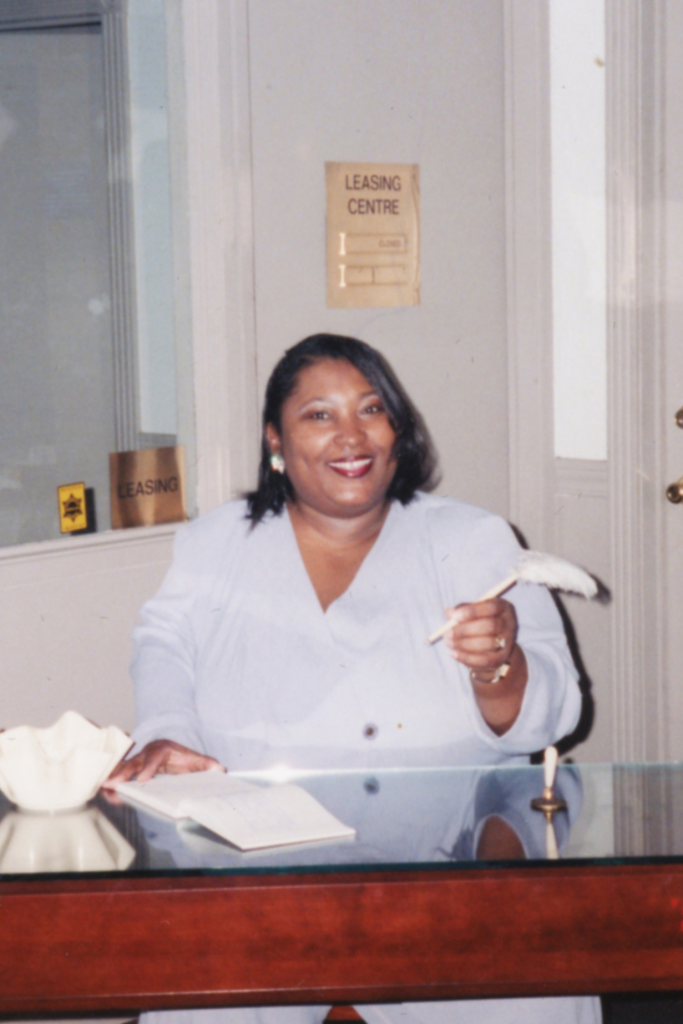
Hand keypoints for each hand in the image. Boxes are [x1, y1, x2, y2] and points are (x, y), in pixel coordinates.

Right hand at [102, 739, 224, 788]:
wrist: (173, 751)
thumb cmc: (184, 758)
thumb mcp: (196, 760)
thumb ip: (207, 764)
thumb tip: (219, 769)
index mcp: (163, 749)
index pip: (155, 757)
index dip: (149, 768)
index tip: (144, 779)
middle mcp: (148, 752)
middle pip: (135, 762)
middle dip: (124, 773)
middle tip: (114, 783)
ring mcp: (138, 759)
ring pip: (125, 767)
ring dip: (114, 776)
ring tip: (104, 787)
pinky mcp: (132, 767)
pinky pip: (121, 773)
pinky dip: (113, 780)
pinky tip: (104, 790)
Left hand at [442, 598, 517, 679]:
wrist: (492, 644)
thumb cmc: (479, 622)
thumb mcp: (471, 612)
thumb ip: (461, 610)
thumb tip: (449, 613)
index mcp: (503, 607)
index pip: (492, 607)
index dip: (472, 611)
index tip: (454, 617)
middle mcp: (509, 624)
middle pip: (491, 626)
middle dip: (466, 630)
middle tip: (448, 633)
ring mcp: (507, 642)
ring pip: (488, 644)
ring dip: (464, 644)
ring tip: (449, 642)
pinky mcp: (501, 658)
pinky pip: (485, 660)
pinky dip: (467, 658)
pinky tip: (454, 653)